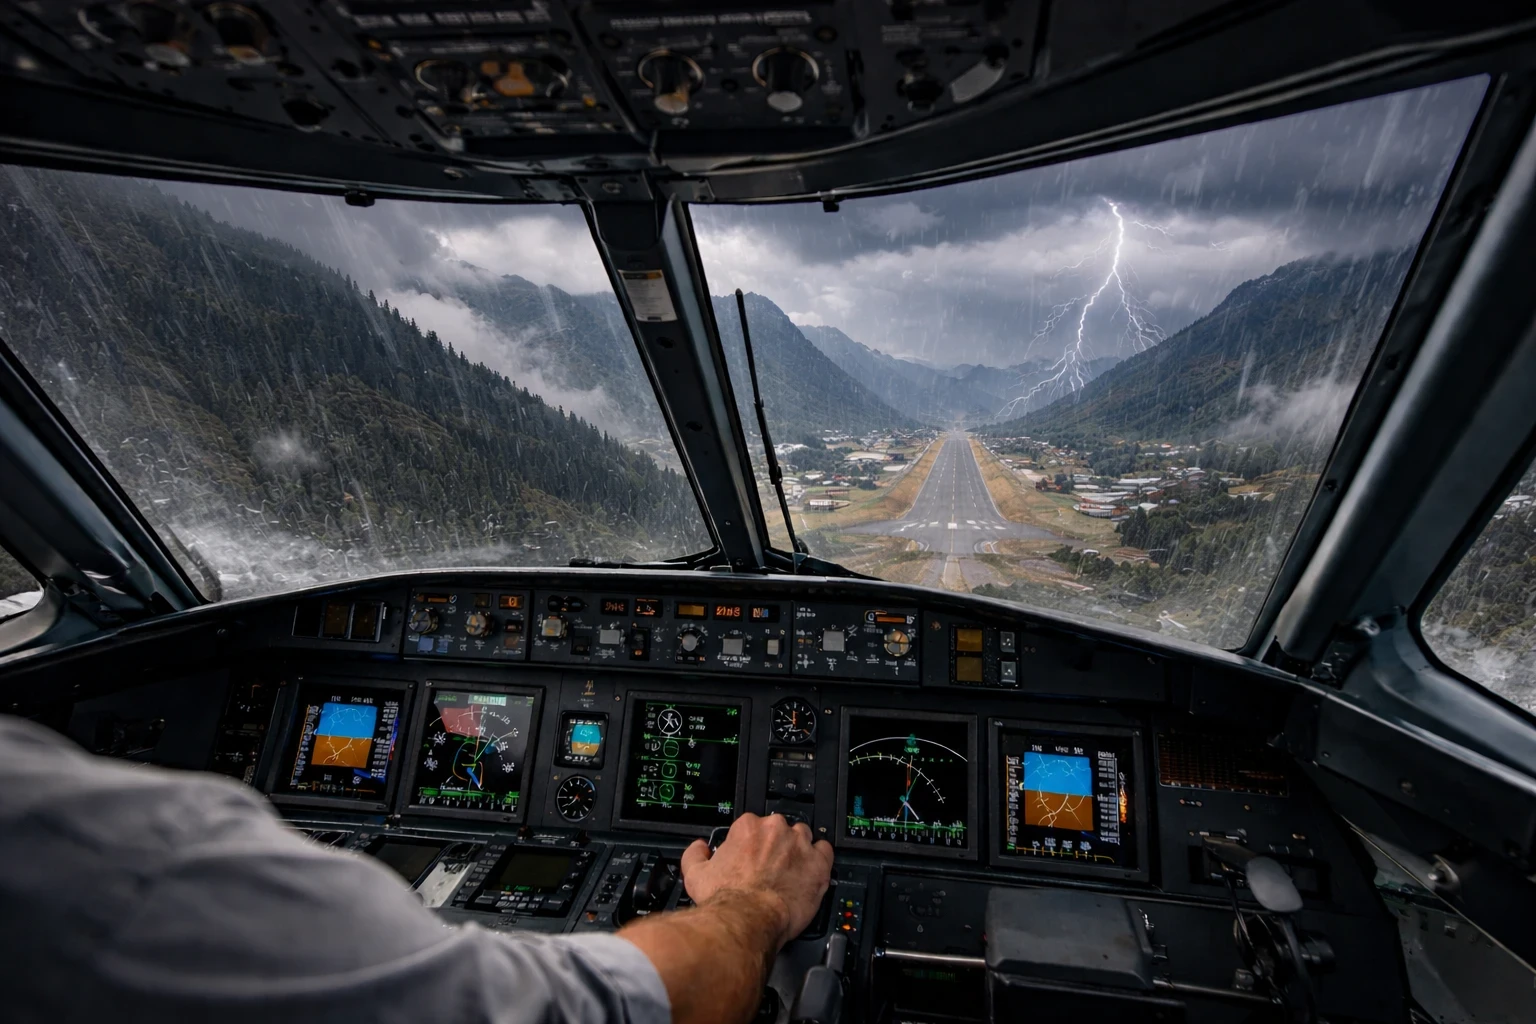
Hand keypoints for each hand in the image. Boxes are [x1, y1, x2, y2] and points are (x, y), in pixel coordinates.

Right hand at [679, 813, 833, 947]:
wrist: (747, 921)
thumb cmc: (726, 900)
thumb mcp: (695, 874)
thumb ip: (695, 854)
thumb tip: (700, 848)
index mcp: (748, 828)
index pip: (754, 826)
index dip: (753, 844)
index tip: (752, 858)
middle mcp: (775, 830)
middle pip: (779, 830)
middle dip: (775, 846)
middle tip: (770, 868)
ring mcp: (799, 845)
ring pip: (803, 838)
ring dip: (798, 851)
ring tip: (791, 872)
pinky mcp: (818, 864)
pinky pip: (825, 851)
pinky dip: (820, 859)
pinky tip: (811, 872)